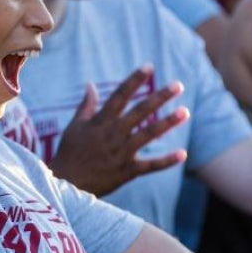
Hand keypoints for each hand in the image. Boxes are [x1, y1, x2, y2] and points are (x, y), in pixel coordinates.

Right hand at [50, 66, 187, 196]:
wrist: (66, 185)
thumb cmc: (69, 153)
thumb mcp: (75, 126)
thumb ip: (86, 105)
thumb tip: (91, 85)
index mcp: (101, 121)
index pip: (120, 95)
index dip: (134, 80)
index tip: (149, 66)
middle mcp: (113, 134)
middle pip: (140, 111)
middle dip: (160, 97)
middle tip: (178, 85)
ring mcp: (121, 153)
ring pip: (148, 134)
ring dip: (168, 123)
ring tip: (185, 112)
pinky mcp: (127, 171)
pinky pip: (150, 166)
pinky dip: (166, 161)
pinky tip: (182, 154)